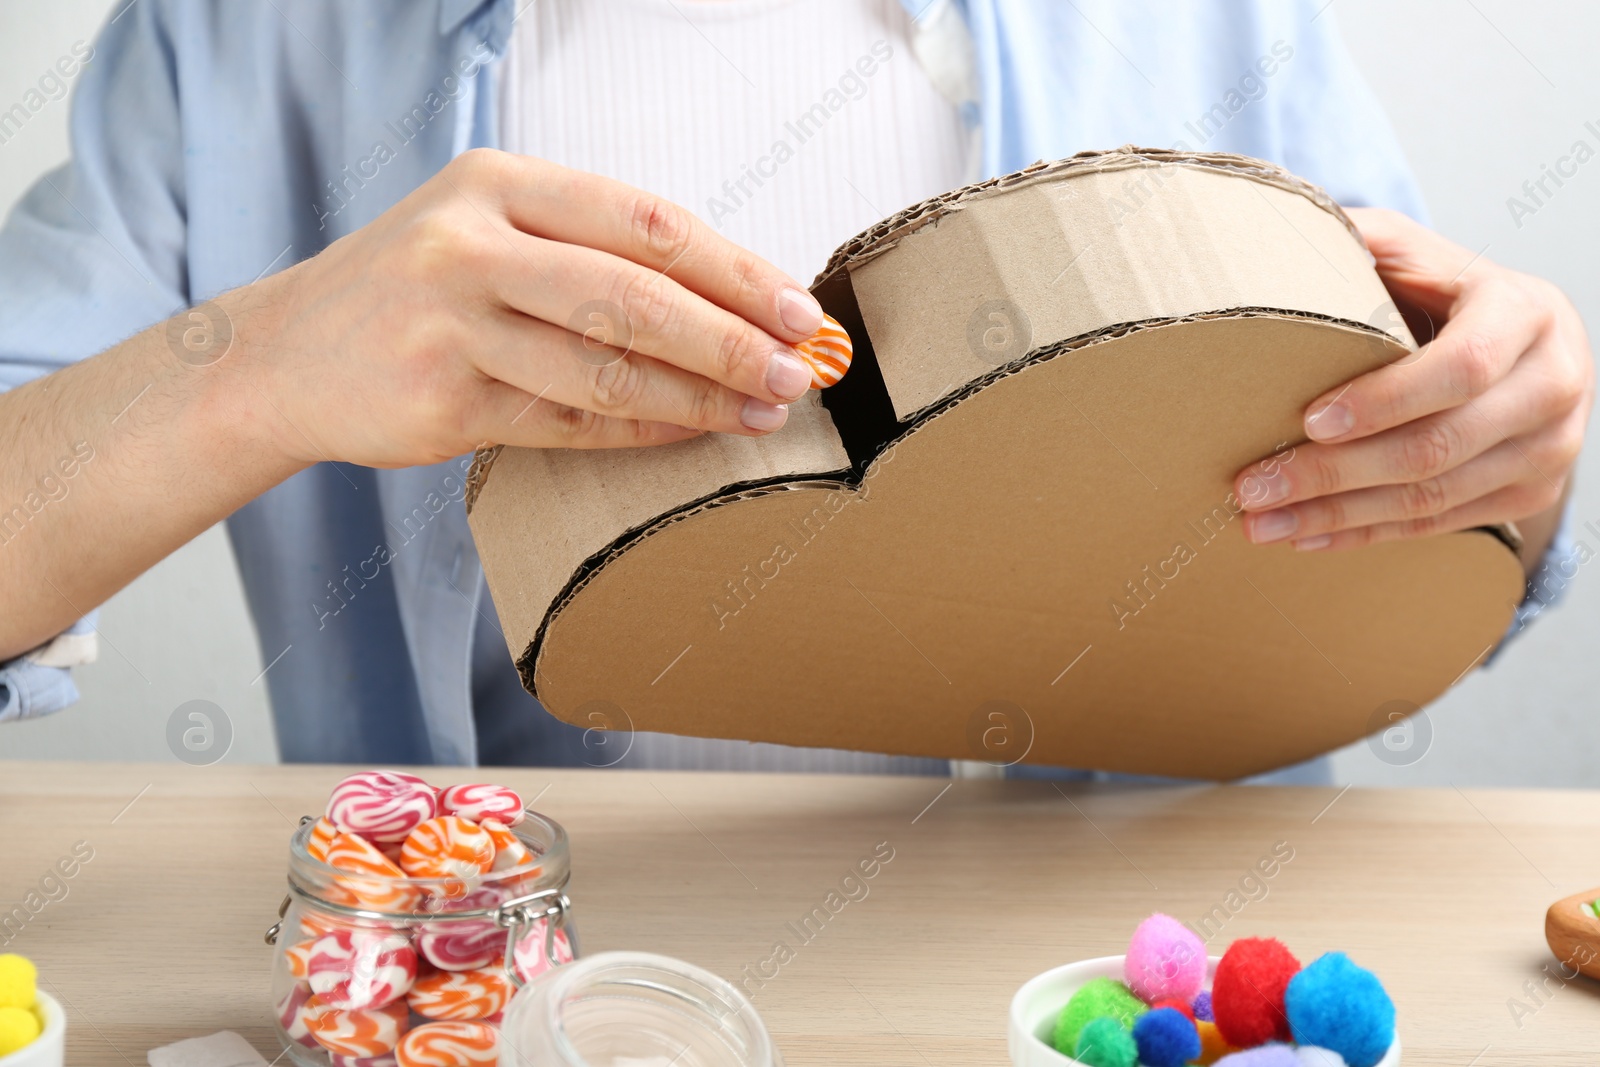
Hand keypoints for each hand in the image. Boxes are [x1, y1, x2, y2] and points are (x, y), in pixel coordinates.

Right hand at [241, 149, 825, 467]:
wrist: (285, 355)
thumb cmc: (416, 289)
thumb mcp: (488, 229)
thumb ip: (588, 247)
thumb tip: (731, 295)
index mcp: (499, 182)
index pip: (644, 221)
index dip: (733, 268)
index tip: (797, 306)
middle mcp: (470, 244)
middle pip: (633, 295)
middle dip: (730, 338)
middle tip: (797, 369)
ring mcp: (451, 325)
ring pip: (606, 368)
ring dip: (699, 395)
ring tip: (761, 410)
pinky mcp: (444, 401)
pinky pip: (569, 422)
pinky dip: (643, 430)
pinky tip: (690, 431)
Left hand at [1234, 207, 1591, 555]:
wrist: (1522, 340)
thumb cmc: (1446, 290)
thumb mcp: (1410, 249)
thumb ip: (1358, 238)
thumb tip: (1275, 223)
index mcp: (1524, 311)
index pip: (1463, 368)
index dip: (1386, 400)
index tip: (1310, 419)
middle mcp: (1553, 382)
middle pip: (1438, 446)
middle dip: (1334, 473)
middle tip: (1252, 486)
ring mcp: (1549, 447)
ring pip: (1433, 497)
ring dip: (1336, 515)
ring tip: (1259, 521)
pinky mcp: (1529, 492)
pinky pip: (1439, 525)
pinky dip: (1364, 534)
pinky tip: (1303, 534)